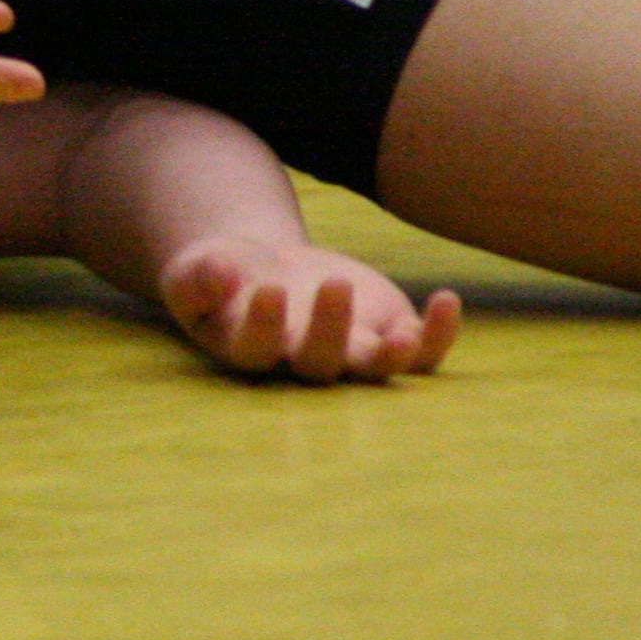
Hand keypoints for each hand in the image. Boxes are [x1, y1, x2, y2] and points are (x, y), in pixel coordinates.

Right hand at [161, 235, 462, 382]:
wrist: (261, 272)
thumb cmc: (220, 275)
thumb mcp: (193, 269)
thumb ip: (197, 276)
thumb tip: (219, 272)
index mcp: (249, 349)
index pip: (257, 350)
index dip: (265, 326)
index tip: (268, 289)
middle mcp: (301, 362)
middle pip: (320, 364)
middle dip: (331, 330)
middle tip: (333, 283)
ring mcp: (349, 353)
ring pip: (374, 370)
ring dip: (393, 358)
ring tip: (405, 333)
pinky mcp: (385, 335)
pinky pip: (421, 354)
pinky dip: (438, 336)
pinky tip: (447, 301)